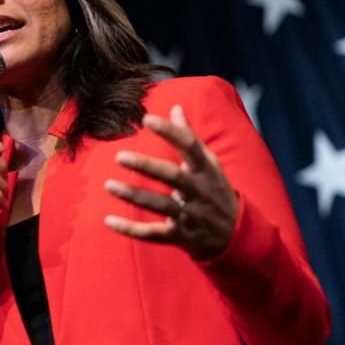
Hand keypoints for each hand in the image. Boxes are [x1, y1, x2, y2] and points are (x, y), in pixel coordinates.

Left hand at [104, 105, 237, 260]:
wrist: (236, 234)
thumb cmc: (215, 190)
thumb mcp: (209, 163)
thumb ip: (190, 137)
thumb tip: (175, 108)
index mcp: (206, 170)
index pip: (189, 146)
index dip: (170, 131)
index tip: (147, 118)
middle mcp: (199, 191)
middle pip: (172, 176)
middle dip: (146, 166)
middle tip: (119, 156)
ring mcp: (190, 215)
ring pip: (160, 205)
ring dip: (134, 196)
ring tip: (108, 185)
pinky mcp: (179, 235)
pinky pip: (153, 234)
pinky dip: (131, 229)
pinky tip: (109, 221)